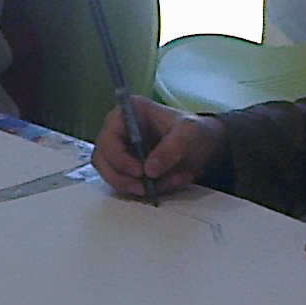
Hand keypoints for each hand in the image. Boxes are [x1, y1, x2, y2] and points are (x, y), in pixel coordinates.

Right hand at [92, 97, 225, 197]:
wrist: (202, 148)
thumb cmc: (194, 132)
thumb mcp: (189, 135)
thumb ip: (172, 148)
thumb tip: (150, 169)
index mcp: (129, 113)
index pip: (108, 136)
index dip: (117, 157)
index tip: (140, 171)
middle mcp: (118, 131)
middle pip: (102, 159)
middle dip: (123, 178)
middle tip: (146, 188)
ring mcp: (119, 151)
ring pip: (109, 175)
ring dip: (133, 187)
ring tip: (161, 186)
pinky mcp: (124, 169)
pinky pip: (123, 185)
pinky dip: (141, 191)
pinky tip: (163, 186)